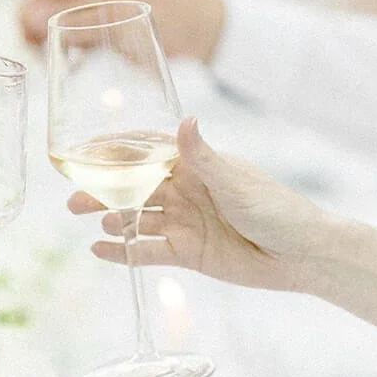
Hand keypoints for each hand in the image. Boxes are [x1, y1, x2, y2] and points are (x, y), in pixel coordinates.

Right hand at [19, 0, 224, 58]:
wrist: (206, 27)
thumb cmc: (171, 7)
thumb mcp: (120, 11)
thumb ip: (75, 15)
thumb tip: (30, 18)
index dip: (27, 10)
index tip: (29, 40)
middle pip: (40, 2)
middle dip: (34, 29)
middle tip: (40, 57)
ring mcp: (91, 1)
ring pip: (52, 21)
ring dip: (47, 42)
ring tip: (55, 63)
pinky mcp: (99, 23)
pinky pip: (71, 34)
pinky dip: (65, 49)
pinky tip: (69, 66)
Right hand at [70, 117, 332, 292]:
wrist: (302, 255)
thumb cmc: (276, 209)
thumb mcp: (235, 181)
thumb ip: (203, 157)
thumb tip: (184, 121)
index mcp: (197, 165)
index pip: (148, 151)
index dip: (116, 150)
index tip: (83, 149)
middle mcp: (186, 191)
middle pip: (134, 187)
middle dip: (104, 190)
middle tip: (74, 198)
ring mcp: (185, 222)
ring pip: (137, 218)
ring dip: (112, 218)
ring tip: (92, 221)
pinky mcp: (188, 253)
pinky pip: (148, 252)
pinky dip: (124, 252)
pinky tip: (100, 250)